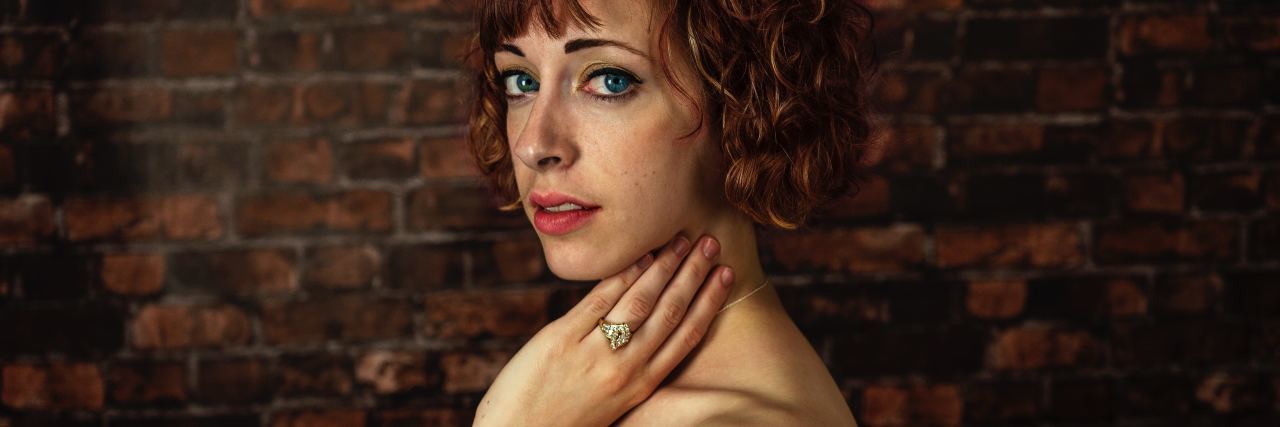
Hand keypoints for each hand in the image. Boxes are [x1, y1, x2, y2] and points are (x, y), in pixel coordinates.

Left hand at [473, 234, 734, 426]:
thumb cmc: (563, 421)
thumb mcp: (610, 401)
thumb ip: (628, 368)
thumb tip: (642, 326)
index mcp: (641, 386)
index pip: (687, 336)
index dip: (710, 301)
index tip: (726, 274)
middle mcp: (624, 370)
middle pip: (670, 312)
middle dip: (693, 274)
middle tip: (711, 242)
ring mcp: (593, 354)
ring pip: (639, 301)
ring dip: (664, 266)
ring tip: (679, 240)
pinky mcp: (560, 341)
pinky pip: (598, 300)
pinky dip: (621, 275)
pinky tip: (637, 255)